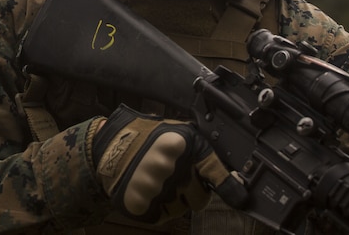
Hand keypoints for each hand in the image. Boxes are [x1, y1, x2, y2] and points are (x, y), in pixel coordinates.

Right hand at [91, 104, 245, 223]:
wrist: (108, 146)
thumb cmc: (146, 137)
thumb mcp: (179, 133)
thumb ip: (207, 156)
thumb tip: (239, 185)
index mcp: (176, 143)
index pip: (216, 174)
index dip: (228, 184)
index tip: (239, 195)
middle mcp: (165, 166)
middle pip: (200, 198)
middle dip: (193, 190)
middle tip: (177, 174)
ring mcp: (151, 187)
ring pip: (182, 208)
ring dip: (175, 198)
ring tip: (158, 178)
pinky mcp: (139, 204)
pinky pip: (164, 216)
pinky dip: (160, 206)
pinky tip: (151, 189)